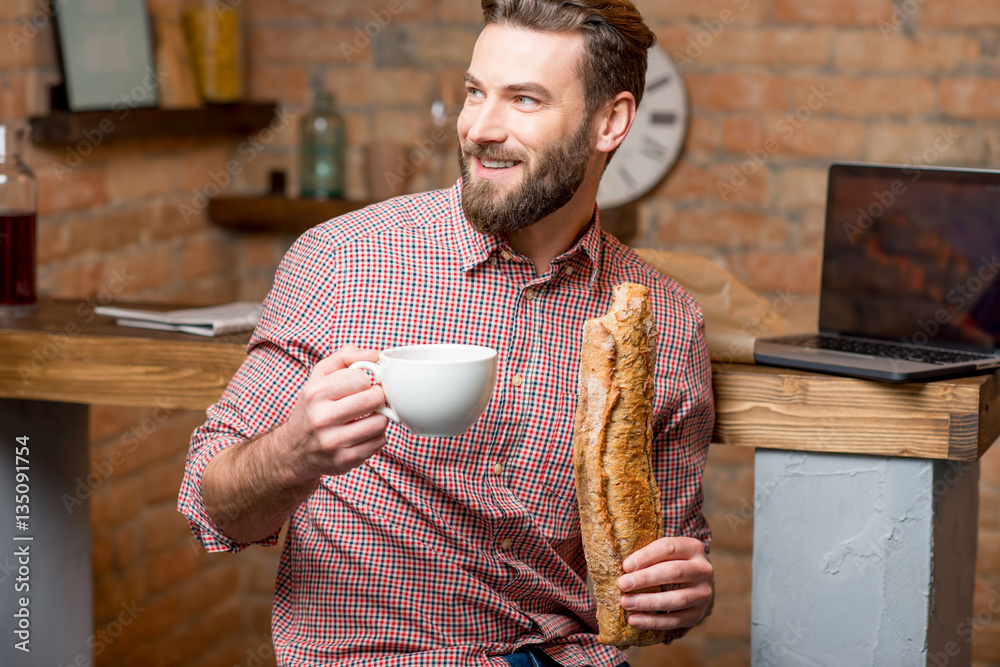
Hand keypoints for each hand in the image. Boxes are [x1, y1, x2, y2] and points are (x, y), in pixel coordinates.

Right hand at [283, 345, 389, 482]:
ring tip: (366, 416)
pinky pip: (380, 441)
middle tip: (369, 399)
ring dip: (379, 417)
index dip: (366, 379)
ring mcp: (333, 442)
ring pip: (381, 422)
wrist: (293, 450)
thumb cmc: (313, 407)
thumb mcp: (319, 376)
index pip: (361, 377)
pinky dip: (376, 436)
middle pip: (375, 399)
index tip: (360, 385)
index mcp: (315, 393)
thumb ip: (345, 357)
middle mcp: (322, 418)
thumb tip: (375, 355)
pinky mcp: (345, 460)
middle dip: (377, 396)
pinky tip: (362, 433)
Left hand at [617, 536, 713, 631]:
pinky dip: (652, 621)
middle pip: (674, 572)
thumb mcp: (663, 553)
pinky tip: (634, 620)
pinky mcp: (698, 614)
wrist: (693, 585)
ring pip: (676, 599)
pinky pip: (675, 621)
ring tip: (625, 603)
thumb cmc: (669, 564)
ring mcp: (703, 594)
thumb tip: (622, 567)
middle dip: (645, 579)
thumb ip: (646, 555)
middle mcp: (703, 570)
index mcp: (693, 548)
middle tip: (622, 584)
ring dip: (648, 602)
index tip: (626, 566)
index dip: (646, 556)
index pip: (668, 548)